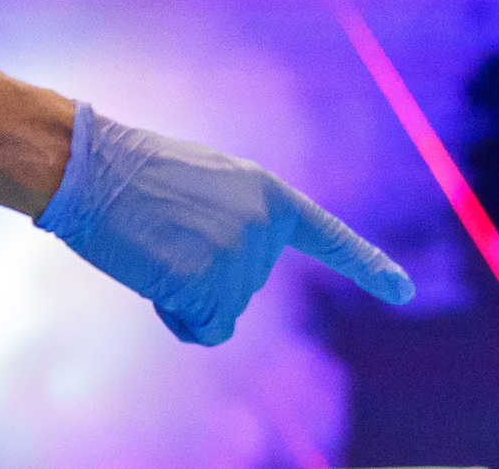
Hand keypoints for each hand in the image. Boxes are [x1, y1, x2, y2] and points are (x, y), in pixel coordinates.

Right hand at [37, 103, 413, 344]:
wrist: (92, 167)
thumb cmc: (132, 176)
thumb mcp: (204, 188)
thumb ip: (237, 224)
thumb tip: (229, 290)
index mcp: (268, 193)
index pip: (329, 236)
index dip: (369, 266)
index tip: (406, 292)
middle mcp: (267, 225)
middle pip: (246, 288)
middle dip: (203, 278)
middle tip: (164, 235)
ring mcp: (244, 254)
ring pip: (222, 312)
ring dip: (184, 295)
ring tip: (155, 246)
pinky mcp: (214, 282)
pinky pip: (204, 329)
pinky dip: (176, 317)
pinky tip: (155, 274)